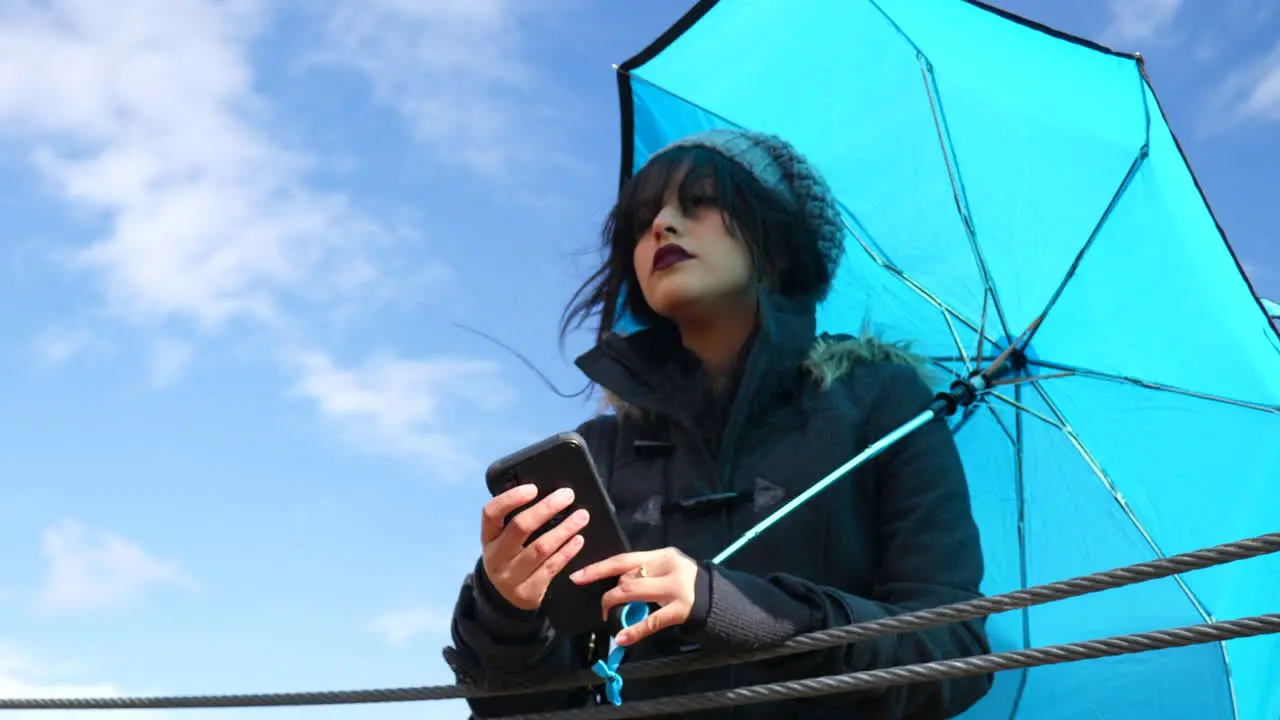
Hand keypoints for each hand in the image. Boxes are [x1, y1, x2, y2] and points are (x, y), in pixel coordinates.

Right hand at [481, 484, 589, 610]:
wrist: (505, 599)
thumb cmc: (510, 556)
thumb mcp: (502, 540)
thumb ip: (513, 518)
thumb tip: (540, 490)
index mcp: (488, 538)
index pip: (491, 513)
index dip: (510, 499)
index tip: (533, 488)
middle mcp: (495, 557)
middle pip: (519, 528)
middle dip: (545, 509)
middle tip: (567, 495)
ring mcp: (510, 577)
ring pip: (540, 549)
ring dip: (563, 530)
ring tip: (582, 516)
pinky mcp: (528, 591)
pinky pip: (551, 568)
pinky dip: (567, 552)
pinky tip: (578, 540)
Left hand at [570, 547, 698, 646]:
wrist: (719, 598)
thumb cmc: (686, 583)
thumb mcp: (667, 569)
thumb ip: (644, 573)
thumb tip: (615, 584)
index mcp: (662, 555)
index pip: (624, 559)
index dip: (598, 569)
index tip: (577, 577)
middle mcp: (668, 567)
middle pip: (627, 578)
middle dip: (611, 595)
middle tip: (605, 608)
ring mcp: (675, 588)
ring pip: (634, 594)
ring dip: (617, 607)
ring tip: (610, 619)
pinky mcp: (681, 609)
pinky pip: (651, 621)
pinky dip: (634, 630)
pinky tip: (622, 638)